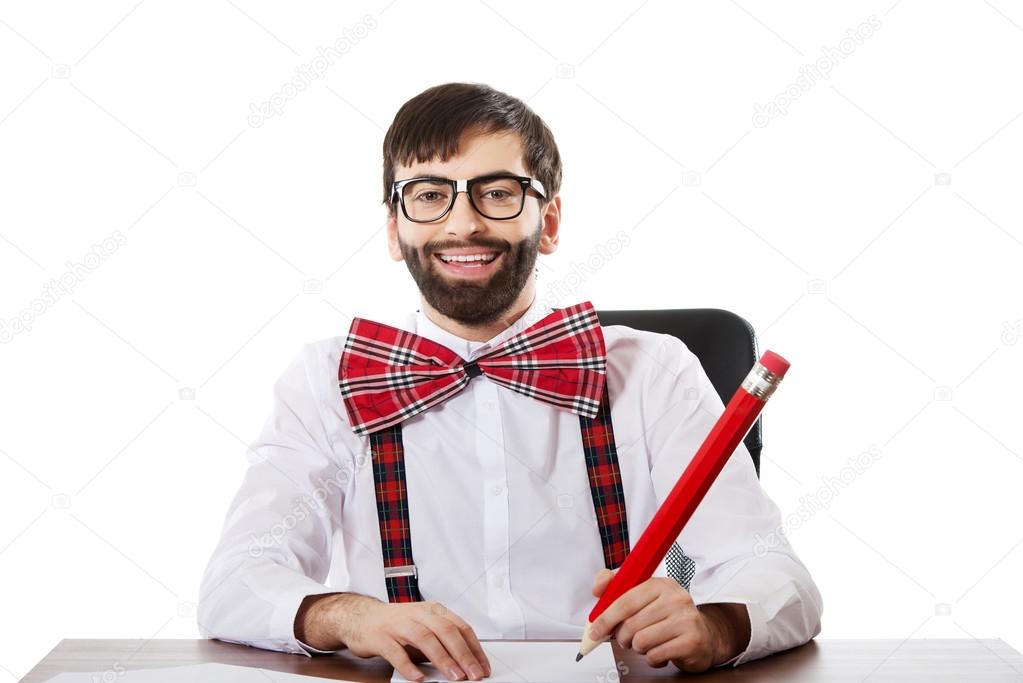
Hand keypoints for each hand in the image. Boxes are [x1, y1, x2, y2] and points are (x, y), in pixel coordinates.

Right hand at [296, 593, 491, 681]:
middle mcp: (418, 613)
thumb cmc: (397, 625)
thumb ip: (442, 641)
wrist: (361, 617)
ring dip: (442, 659)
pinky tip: (418, 678)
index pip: (460, 627)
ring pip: (425, 639)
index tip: (483, 667)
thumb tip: (466, 663)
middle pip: (446, 631)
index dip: (474, 648)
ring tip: (454, 677)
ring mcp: (399, 623)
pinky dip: (409, 666)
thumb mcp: (424, 627)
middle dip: (463, 655)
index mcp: (433, 610)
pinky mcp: (381, 636)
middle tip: (474, 675)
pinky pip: (397, 652)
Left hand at [586, 569, 748, 671]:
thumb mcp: (643, 597)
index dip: (606, 618)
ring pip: (641, 642)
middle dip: (622, 637)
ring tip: (648, 644)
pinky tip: (661, 652)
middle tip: (627, 639)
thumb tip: (597, 588)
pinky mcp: (692, 641)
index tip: (595, 631)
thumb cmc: (667, 617)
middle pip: (631, 624)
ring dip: (638, 648)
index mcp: (660, 584)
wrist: (704, 635)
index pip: (625, 601)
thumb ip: (616, 588)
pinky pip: (655, 656)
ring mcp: (686, 619)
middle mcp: (675, 598)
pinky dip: (652, 659)